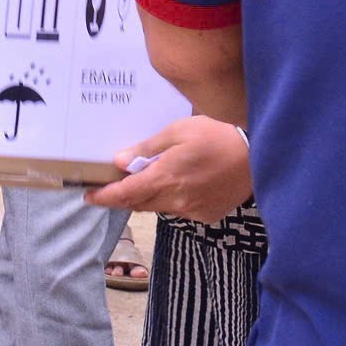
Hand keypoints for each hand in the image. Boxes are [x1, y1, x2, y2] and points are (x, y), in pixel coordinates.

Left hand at [86, 116, 253, 221]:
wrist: (257, 152)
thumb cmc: (216, 134)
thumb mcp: (178, 131)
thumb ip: (148, 149)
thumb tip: (119, 161)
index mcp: (166, 178)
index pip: (125, 194)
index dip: (104, 197)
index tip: (88, 196)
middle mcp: (176, 200)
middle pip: (139, 203)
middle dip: (123, 196)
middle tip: (113, 184)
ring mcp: (193, 210)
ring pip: (160, 207)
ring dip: (149, 196)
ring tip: (152, 176)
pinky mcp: (207, 214)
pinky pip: (181, 209)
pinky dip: (174, 198)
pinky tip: (183, 182)